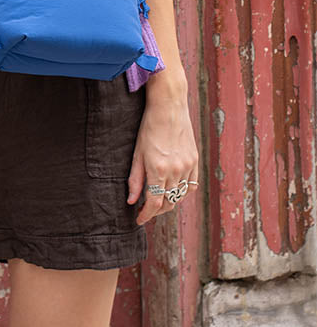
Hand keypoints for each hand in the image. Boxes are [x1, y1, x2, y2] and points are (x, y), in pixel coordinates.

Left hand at [126, 91, 198, 224]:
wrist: (169, 106)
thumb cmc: (149, 127)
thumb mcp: (137, 152)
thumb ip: (135, 179)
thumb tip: (132, 201)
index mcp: (158, 169)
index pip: (154, 203)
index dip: (146, 215)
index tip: (139, 219)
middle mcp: (176, 170)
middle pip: (168, 202)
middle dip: (157, 211)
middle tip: (147, 210)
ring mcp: (187, 166)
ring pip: (180, 195)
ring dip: (169, 202)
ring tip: (159, 201)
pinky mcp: (195, 160)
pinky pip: (191, 185)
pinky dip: (182, 191)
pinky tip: (173, 189)